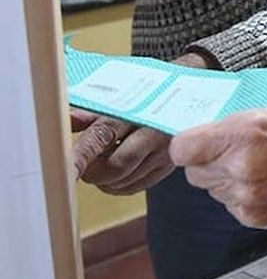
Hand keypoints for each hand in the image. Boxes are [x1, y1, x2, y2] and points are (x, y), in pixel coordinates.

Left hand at [71, 51, 216, 194]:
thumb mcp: (120, 96)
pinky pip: (136, 187)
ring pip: (124, 181)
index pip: (103, 136)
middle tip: (82, 164)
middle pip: (115, 167)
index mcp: (137, 110)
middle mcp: (154, 133)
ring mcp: (164, 152)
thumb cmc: (150, 92)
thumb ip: (90, 112)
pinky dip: (119, 185)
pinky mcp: (169, 166)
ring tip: (102, 163)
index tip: (68, 171)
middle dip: (93, 171)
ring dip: (104, 180)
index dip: (82, 156)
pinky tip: (116, 172)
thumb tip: (64, 121)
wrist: (191, 91)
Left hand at [170, 106, 266, 228]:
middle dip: (208, 162)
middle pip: (193, 172)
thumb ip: (231, 125)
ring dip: (225, 179)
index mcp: (242, 133)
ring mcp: (246, 194)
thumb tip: (202, 134)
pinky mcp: (253, 215)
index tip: (198, 142)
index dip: (189, 144)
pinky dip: (240, 195)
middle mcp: (240, 166)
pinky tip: (265, 182)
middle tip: (234, 151)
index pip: (182, 148)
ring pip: (211, 189)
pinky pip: (229, 204)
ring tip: (257, 166)